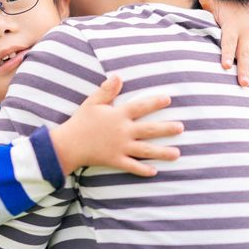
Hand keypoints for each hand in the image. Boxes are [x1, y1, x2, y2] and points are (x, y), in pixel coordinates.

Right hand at [50, 76, 182, 176]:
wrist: (68, 144)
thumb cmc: (80, 121)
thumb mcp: (92, 102)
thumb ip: (107, 90)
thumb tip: (118, 76)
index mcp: (118, 115)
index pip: (140, 107)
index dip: (155, 102)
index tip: (168, 99)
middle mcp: (123, 131)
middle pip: (149, 129)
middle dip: (166, 129)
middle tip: (181, 127)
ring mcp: (120, 147)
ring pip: (146, 150)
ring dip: (162, 152)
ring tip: (176, 154)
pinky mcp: (115, 160)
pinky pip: (132, 166)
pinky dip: (143, 170)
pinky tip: (154, 171)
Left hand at [197, 0, 248, 90]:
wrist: (248, 0)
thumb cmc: (226, 6)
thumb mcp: (216, 2)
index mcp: (232, 26)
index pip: (228, 42)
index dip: (226, 53)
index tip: (224, 66)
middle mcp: (246, 32)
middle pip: (244, 53)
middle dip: (243, 69)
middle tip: (241, 84)